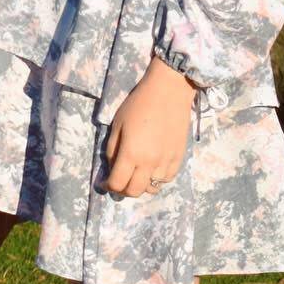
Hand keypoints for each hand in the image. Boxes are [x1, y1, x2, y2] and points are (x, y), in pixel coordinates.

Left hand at [104, 56, 197, 196]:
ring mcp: (166, 162)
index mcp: (131, 153)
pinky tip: (152, 169)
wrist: (169, 92)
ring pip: (152, 188)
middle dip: (123, 190)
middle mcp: (149, 163)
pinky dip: (157, 179)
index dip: (108, 186)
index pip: (117, 183)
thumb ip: (112, 150)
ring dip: (141, 184)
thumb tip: (111, 168)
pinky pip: (167, 179)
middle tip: (120, 180)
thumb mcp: (117, 125)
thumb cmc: (138, 104)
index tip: (105, 182)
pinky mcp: (179, 158)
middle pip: (134, 191)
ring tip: (137, 174)